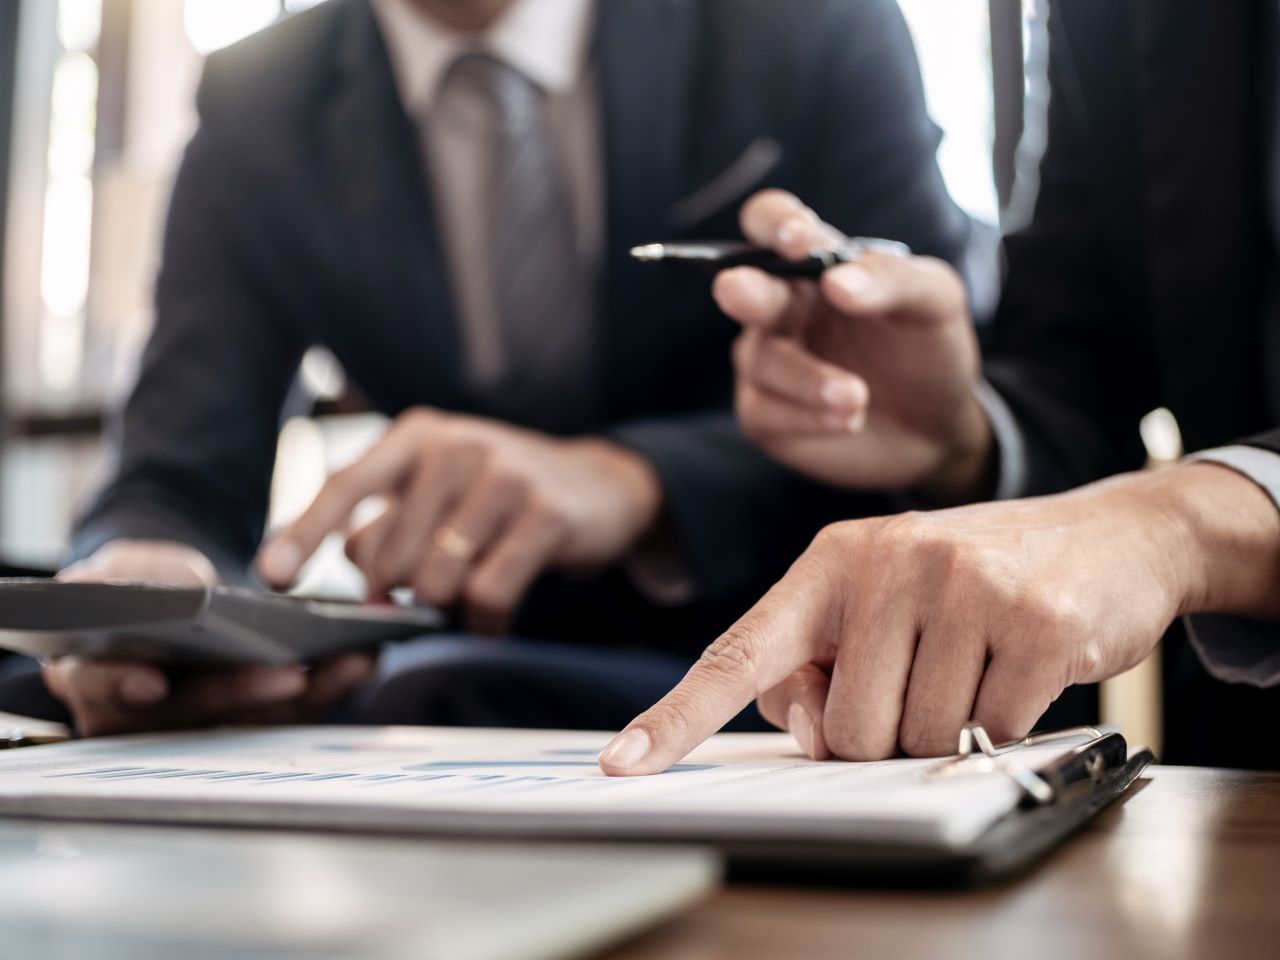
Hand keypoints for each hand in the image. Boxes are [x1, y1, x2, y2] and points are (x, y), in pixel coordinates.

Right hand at [46, 539, 375, 736]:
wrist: (160, 597)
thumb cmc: (129, 585)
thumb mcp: (116, 571)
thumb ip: (122, 582)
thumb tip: (159, 595)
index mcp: (91, 676)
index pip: (100, 688)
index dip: (122, 685)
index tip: (151, 681)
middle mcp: (140, 715)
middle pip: (190, 714)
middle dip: (241, 693)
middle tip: (289, 674)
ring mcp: (196, 723)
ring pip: (249, 721)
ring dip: (305, 696)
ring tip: (348, 662)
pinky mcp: (245, 718)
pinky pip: (286, 713)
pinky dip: (326, 688)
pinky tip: (359, 660)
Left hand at [257, 408, 662, 633]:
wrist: (601, 486)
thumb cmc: (501, 495)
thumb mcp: (440, 491)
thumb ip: (389, 526)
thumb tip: (358, 581)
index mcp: (419, 435)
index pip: (345, 485)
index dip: (303, 534)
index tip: (273, 578)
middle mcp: (457, 447)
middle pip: (390, 556)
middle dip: (401, 593)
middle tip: (431, 592)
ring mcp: (505, 478)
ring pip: (436, 581)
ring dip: (446, 607)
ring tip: (469, 595)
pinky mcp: (546, 515)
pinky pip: (489, 594)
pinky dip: (486, 621)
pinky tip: (496, 615)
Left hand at [599, 463, 1279, 774]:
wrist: (1110, 536)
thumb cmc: (976, 579)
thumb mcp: (883, 599)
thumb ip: (821, 659)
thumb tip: (803, 726)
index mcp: (832, 562)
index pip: (739, 651)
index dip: (677, 716)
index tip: (625, 764)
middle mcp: (887, 562)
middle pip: (839, 729)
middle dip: (880, 732)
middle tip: (925, 679)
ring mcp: (961, 586)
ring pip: (911, 737)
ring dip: (943, 728)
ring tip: (975, 663)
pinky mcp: (1032, 621)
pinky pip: (986, 732)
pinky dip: (1001, 723)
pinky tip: (1020, 667)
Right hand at [718, 190, 992, 501]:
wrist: (936, 426)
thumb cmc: (926, 349)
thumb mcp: (934, 302)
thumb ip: (893, 279)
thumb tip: (837, 282)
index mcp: (813, 265)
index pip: (771, 222)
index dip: (776, 224)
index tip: (800, 240)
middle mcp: (780, 306)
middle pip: (740, 286)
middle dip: (744, 290)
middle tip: (741, 292)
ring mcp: (767, 360)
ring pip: (762, 360)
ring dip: (809, 379)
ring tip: (857, 398)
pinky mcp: (764, 415)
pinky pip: (764, 412)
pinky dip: (807, 417)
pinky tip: (848, 420)